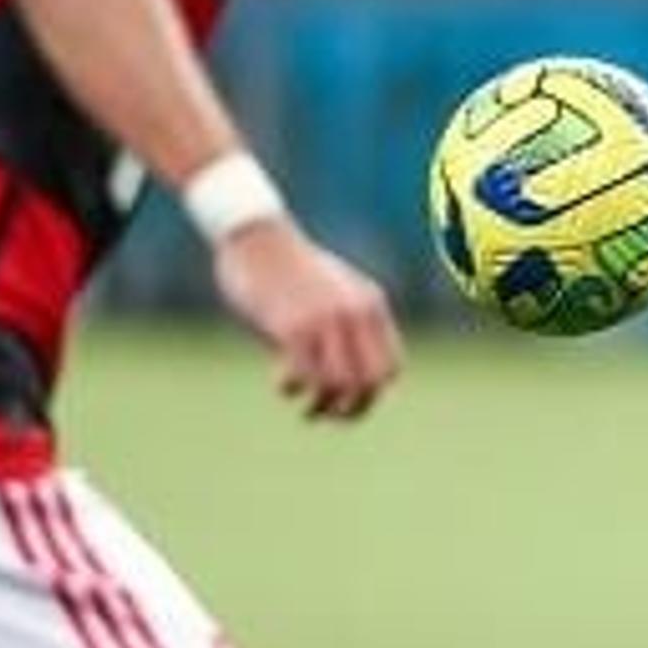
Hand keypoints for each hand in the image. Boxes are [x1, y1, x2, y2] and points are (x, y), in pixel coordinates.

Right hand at [212, 221, 401, 419]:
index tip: (344, 398)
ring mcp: (325, 319)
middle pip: (370, 384)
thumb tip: (340, 376)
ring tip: (306, 409)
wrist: (256, 233)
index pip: (390, 368)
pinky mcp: (292, 325)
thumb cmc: (287, 266)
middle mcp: (355, 313)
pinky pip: (303, 375)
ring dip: (322, 407)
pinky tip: (280, 384)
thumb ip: (343, 327)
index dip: (371, 394)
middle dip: (351, 410)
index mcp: (370, 303)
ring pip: (339, 386)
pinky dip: (291, 389)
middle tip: (325, 414)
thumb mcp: (330, 293)